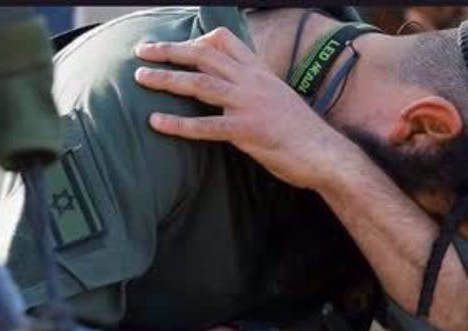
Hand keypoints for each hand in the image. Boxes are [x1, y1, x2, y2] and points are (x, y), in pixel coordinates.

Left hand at [133, 27, 339, 189]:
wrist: (327, 154)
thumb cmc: (301, 133)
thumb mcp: (277, 99)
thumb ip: (253, 90)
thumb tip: (228, 93)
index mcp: (259, 73)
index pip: (225, 42)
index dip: (196, 40)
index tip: (176, 45)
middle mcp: (252, 82)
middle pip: (205, 56)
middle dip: (170, 51)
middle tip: (142, 52)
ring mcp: (250, 105)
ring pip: (200, 84)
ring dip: (166, 79)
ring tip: (140, 78)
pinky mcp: (248, 131)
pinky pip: (206, 126)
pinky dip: (178, 124)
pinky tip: (156, 123)